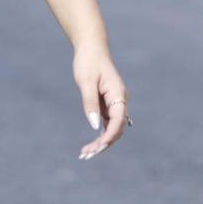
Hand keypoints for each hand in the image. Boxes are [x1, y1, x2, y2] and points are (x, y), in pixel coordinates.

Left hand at [72, 43, 130, 159]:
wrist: (90, 48)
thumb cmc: (88, 62)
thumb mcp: (86, 81)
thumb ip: (90, 103)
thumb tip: (95, 126)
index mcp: (118, 94)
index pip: (118, 120)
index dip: (110, 135)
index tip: (99, 147)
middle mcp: (120, 100)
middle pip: (116, 128)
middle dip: (104, 144)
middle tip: (87, 155)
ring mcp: (114, 103)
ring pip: (111, 128)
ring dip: (101, 142)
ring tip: (85, 154)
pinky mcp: (107, 104)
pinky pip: (106, 123)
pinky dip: (99, 134)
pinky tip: (90, 146)